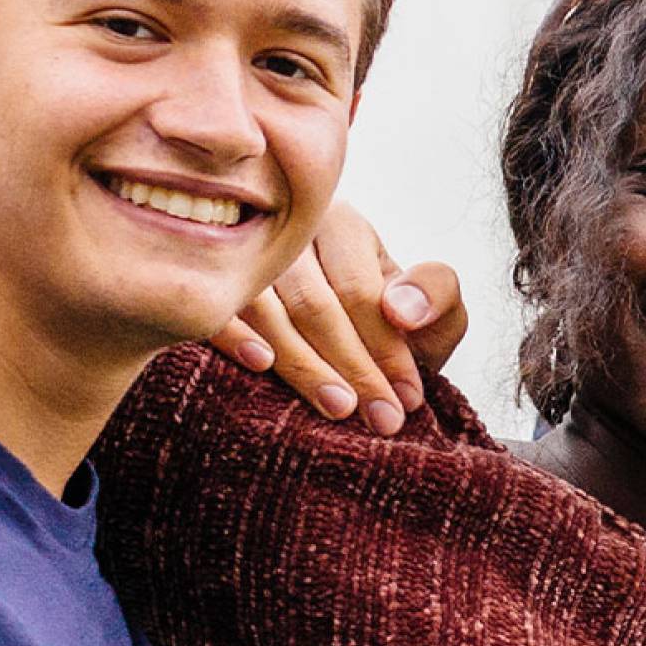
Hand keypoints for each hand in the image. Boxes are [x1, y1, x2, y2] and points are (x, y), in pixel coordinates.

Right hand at [208, 202, 468, 432]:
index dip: (386, 348)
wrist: (343, 337)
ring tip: (338, 408)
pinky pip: (217, 312)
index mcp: (340, 226)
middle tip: (380, 418)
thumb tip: (402, 309)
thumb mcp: (432, 306)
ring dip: (302, 365)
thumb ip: (437, 296)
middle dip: (352, 367)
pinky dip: (237, 338)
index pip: (360, 291)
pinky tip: (261, 365)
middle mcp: (284, 233)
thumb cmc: (388, 323)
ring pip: (267, 312)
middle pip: (313, 304)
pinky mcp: (207, 286)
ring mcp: (239, 257)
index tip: (407, 398)